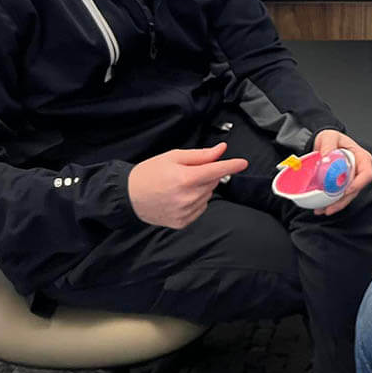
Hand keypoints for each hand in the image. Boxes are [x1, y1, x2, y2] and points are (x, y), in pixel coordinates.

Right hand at [129, 143, 247, 227]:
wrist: (128, 196)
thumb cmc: (149, 173)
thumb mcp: (174, 157)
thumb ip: (201, 155)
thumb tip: (221, 150)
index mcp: (185, 178)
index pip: (216, 171)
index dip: (231, 165)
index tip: (243, 163)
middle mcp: (187, 197)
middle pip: (213, 182)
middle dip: (207, 174)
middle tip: (188, 171)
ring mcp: (185, 212)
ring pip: (208, 195)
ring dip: (201, 188)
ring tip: (180, 185)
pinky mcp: (182, 222)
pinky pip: (200, 208)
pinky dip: (196, 201)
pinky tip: (179, 197)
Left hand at [310, 129, 371, 214]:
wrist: (324, 143)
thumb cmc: (331, 137)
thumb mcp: (329, 136)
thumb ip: (328, 145)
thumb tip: (326, 157)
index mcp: (361, 158)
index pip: (366, 173)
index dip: (358, 184)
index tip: (347, 190)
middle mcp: (358, 170)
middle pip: (356, 189)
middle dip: (343, 200)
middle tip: (330, 207)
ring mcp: (351, 179)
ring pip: (347, 196)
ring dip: (336, 205)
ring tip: (323, 210)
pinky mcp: (342, 185)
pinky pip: (339, 196)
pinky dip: (330, 203)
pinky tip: (321, 207)